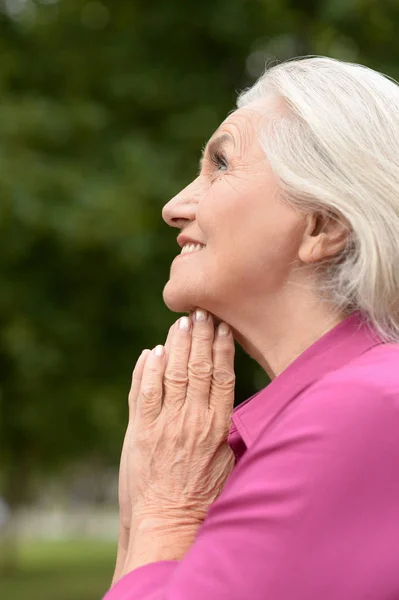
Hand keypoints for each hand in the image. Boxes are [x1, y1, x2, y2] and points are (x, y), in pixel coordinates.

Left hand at [114, 309, 235, 579]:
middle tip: (202, 311)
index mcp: (217, 426)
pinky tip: (153, 351)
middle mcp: (192, 419)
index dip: (223, 349)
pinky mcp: (139, 431)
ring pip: (173, 373)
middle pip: (198, 367)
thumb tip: (229, 403)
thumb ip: (227, 429)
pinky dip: (148, 369)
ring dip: (177, 344)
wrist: (168, 524)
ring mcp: (164, 424)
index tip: (224, 327)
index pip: (223, 376)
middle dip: (201, 336)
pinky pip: (143, 392)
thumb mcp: (226, 463)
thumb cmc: (202, 498)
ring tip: (182, 322)